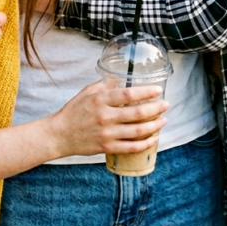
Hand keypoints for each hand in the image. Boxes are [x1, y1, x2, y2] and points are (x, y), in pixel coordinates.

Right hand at [48, 82, 167, 158]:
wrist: (60, 134)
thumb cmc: (74, 110)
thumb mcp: (87, 91)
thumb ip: (106, 85)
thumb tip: (122, 78)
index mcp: (101, 100)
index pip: (129, 94)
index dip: (146, 92)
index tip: (158, 90)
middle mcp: (105, 117)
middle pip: (137, 113)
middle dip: (156, 109)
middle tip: (166, 105)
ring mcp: (107, 134)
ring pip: (137, 131)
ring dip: (154, 126)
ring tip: (163, 121)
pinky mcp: (107, 147)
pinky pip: (131, 147)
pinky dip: (145, 143)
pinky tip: (153, 138)